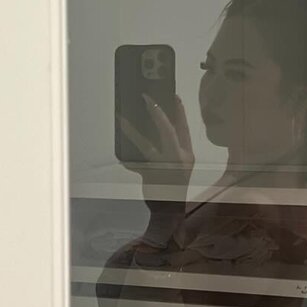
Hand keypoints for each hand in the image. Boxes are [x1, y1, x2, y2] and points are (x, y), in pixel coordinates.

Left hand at [120, 94, 194, 208]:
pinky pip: (134, 162)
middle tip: (146, 98)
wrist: (170, 211)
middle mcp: (177, 158)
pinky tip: (119, 150)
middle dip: (157, 112)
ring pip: (145, 144)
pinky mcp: (149, 175)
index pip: (183, 128)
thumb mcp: (181, 165)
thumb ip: (172, 148)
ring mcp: (163, 166)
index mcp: (187, 154)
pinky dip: (125, 156)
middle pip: (167, 130)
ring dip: (132, 129)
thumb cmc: (173, 185)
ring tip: (121, 118)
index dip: (179, 110)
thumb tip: (156, 129)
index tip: (174, 95)